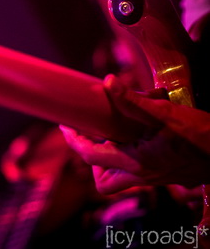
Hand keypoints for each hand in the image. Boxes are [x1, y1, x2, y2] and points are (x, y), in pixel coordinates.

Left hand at [59, 74, 209, 194]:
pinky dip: (130, 155)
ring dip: (111, 159)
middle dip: (92, 159)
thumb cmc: (200, 135)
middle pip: (104, 181)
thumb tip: (107, 82)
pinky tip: (139, 133)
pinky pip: (138, 172)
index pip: (92, 156)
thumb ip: (134, 101)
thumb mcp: (166, 113)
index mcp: (136, 162)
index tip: (65, 126)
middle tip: (92, 134)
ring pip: (121, 179)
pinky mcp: (165, 175)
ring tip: (112, 133)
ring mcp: (154, 178)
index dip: (74, 141)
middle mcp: (142, 175)